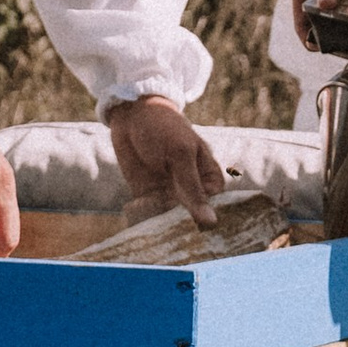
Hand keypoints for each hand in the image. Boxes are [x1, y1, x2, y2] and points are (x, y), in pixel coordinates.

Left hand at [107, 96, 225, 228]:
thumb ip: (193, 189)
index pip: (214, 210)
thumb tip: (211, 223)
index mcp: (209, 179)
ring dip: (161, 224)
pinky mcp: (149, 198)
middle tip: (172, 228)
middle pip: (192, 220)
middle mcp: (191, 191)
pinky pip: (150, 216)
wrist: (133, 114)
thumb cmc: (165, 127)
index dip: (206, 223)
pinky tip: (140, 208)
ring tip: (155, 217)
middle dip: (182, 227)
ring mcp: (170, 196)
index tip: (197, 232)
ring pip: (170, 221)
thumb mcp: (181, 154)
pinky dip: (145, 217)